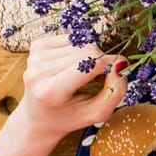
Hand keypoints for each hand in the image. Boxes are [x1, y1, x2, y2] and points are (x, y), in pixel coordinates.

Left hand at [10, 35, 126, 142]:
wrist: (37, 116)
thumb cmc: (70, 116)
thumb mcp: (97, 113)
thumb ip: (115, 91)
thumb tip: (121, 63)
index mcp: (51, 92)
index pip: (91, 63)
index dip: (111, 64)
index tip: (117, 73)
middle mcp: (39, 72)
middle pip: (88, 50)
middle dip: (101, 60)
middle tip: (99, 77)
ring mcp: (35, 57)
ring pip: (81, 42)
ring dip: (90, 55)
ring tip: (84, 73)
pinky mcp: (36, 46)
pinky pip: (71, 38)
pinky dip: (80, 49)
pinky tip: (74, 64)